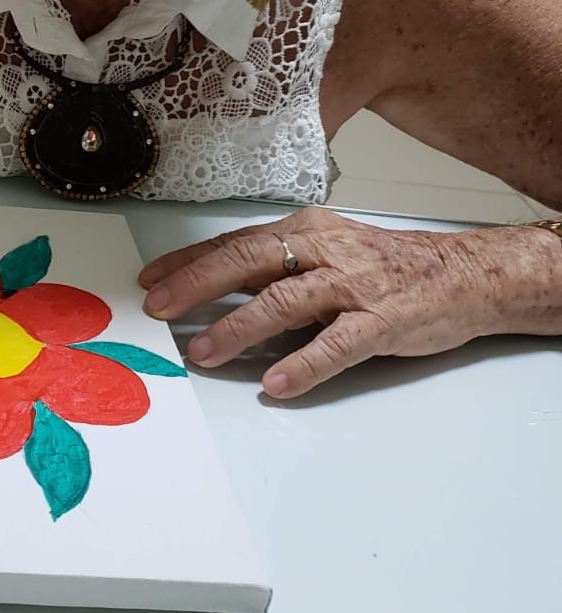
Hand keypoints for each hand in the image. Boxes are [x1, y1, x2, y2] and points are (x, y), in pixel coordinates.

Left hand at [138, 207, 559, 397]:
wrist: (461, 275)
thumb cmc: (384, 267)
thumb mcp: (325, 252)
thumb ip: (275, 268)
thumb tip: (209, 289)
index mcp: (306, 230)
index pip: (234, 242)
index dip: (188, 262)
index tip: (149, 282)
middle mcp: (325, 250)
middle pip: (249, 261)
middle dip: (198, 285)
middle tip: (160, 311)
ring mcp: (354, 285)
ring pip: (285, 301)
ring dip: (239, 327)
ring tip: (203, 351)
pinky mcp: (383, 320)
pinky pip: (337, 344)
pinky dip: (304, 364)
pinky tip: (277, 382)